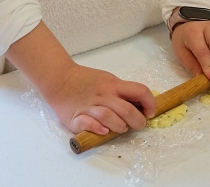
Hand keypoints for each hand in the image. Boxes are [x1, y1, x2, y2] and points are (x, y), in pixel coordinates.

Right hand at [4, 22, 153, 134]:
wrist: (59, 79)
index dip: (150, 103)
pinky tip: (103, 131)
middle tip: (138, 125)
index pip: (139, 90)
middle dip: (138, 121)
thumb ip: (122, 91)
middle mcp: (103, 95)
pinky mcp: (75, 117)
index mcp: (113, 85)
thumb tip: (141, 104)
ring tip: (121, 129)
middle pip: (126, 109)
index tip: (150, 112)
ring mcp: (89, 106)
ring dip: (119, 126)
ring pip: (109, 116)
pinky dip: (97, 128)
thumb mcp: (107, 80)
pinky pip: (88, 124)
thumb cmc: (86, 81)